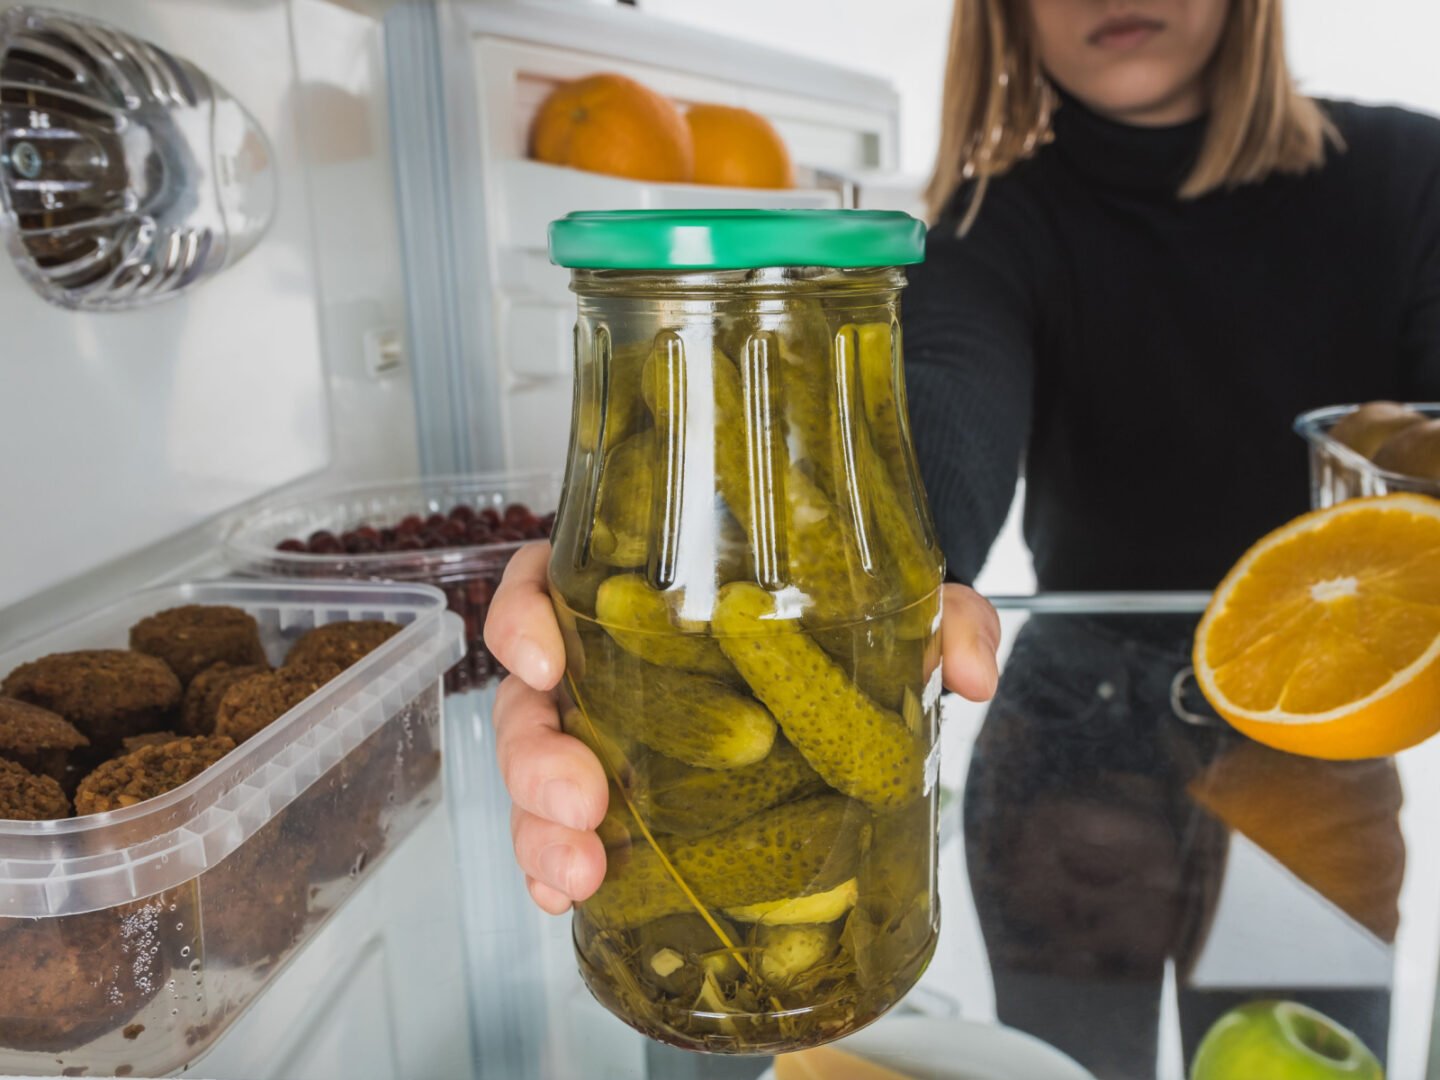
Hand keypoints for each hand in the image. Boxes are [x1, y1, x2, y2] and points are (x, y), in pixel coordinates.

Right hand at [484, 542, 1001, 914]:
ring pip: (537, 774)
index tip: (545, 656)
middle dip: (536, 758)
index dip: (523, 618)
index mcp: (639, 590)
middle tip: (582, 800)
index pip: (545, 582)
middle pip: (530, 698)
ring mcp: (609, 734)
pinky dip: (559, 866)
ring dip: (540, 828)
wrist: (850, 664)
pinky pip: (569, 829)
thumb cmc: (842, 616)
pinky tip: (572, 898)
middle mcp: (606, 661)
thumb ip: (943, 615)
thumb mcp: (897, 600)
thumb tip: (968, 672)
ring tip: (581, 871)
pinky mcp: (628, 800)